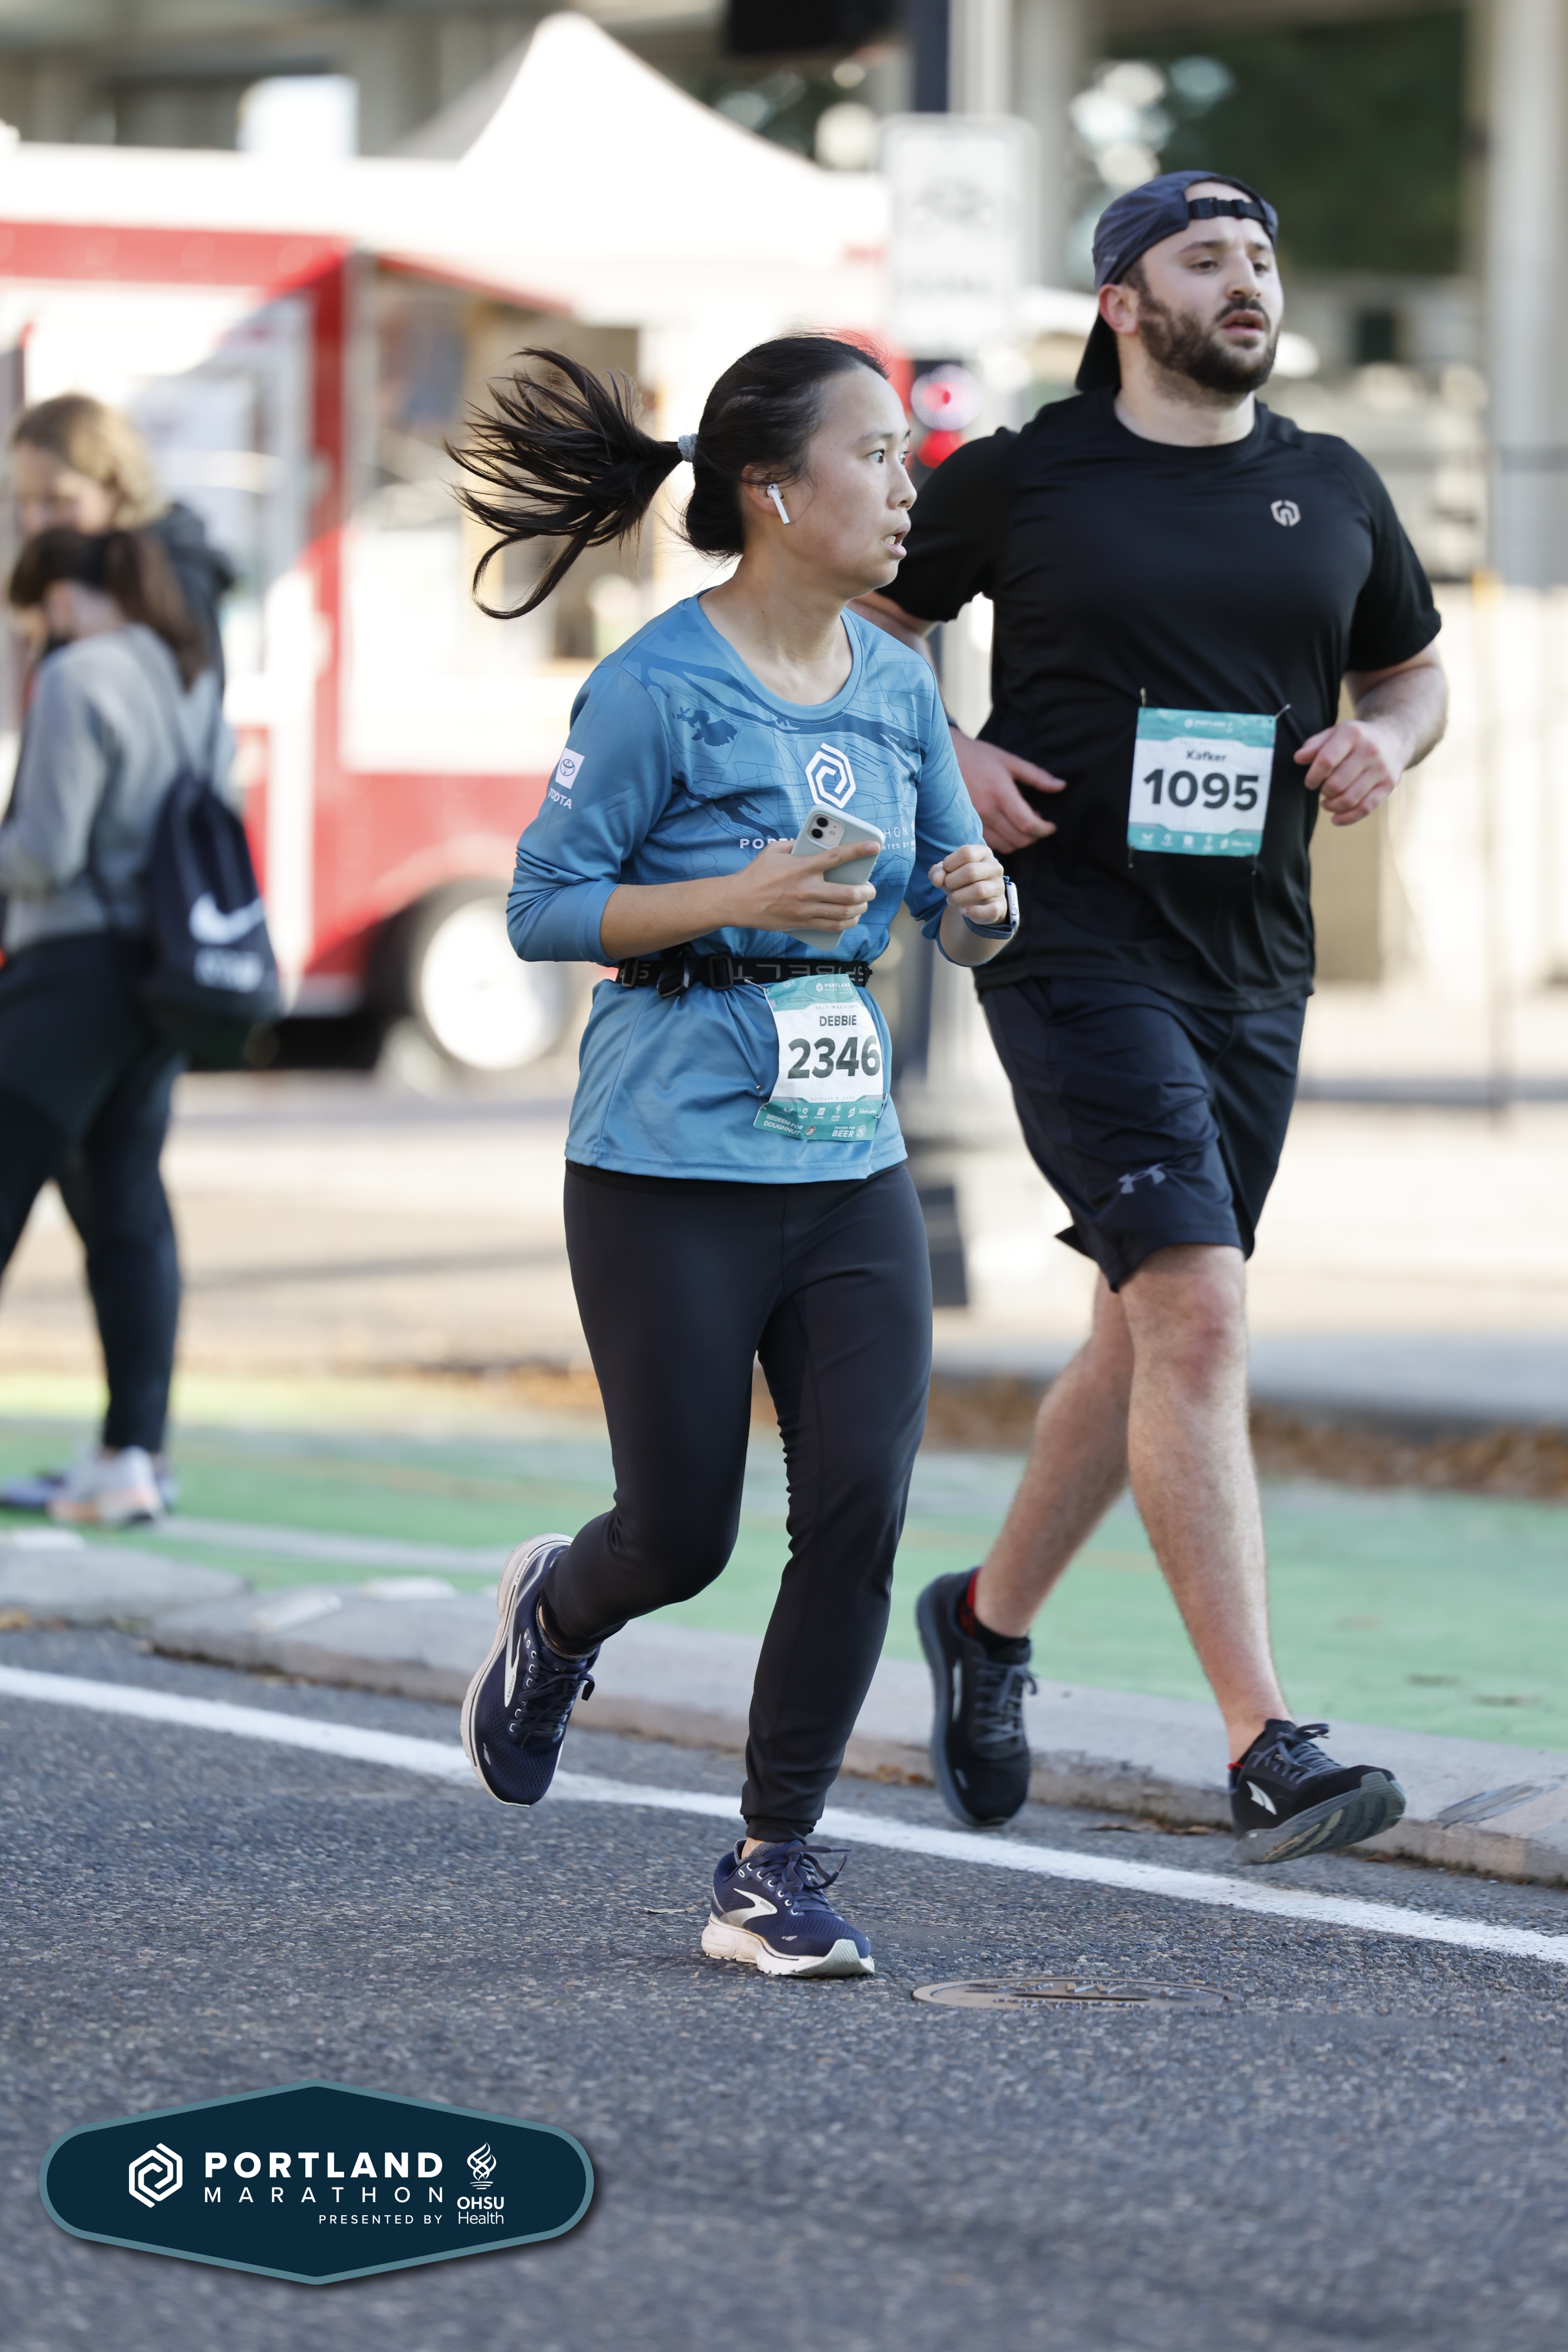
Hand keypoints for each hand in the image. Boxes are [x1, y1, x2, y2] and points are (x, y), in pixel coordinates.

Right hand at [727, 838, 875, 936]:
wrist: (738, 902)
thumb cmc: (755, 874)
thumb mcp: (773, 850)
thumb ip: (795, 844)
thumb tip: (812, 842)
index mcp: (802, 867)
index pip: (837, 857)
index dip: (858, 850)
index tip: (874, 846)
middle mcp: (808, 889)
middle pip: (849, 893)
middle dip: (867, 891)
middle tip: (870, 888)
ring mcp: (806, 909)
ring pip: (844, 913)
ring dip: (860, 908)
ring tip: (863, 903)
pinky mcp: (803, 924)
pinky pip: (832, 926)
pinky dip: (847, 923)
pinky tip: (852, 918)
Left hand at [930, 840, 1007, 926]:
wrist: (978, 900)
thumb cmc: (961, 881)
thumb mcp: (947, 872)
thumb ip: (937, 872)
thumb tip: (937, 879)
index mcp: (983, 853)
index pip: (966, 853)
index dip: (949, 864)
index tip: (945, 871)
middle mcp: (995, 867)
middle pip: (971, 871)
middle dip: (951, 881)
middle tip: (947, 886)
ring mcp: (999, 886)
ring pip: (979, 890)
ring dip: (958, 897)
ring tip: (950, 899)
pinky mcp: (1000, 904)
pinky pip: (990, 909)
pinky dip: (972, 912)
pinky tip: (962, 911)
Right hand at [951, 725, 1064, 852]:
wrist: (944, 759)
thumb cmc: (978, 756)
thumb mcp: (1009, 761)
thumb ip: (1036, 776)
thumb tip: (1060, 786)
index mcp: (1000, 793)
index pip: (1027, 824)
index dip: (1043, 830)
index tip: (1051, 826)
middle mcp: (986, 811)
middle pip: (1018, 839)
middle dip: (1034, 837)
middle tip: (1039, 825)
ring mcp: (974, 820)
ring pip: (1004, 846)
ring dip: (1019, 841)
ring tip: (1023, 826)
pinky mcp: (966, 826)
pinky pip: (989, 844)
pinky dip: (1003, 842)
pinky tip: (1006, 828)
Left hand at [1293, 720, 1403, 826]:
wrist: (1394, 739)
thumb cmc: (1356, 739)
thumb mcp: (1336, 733)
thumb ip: (1315, 745)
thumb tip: (1298, 758)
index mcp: (1353, 734)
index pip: (1326, 760)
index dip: (1313, 776)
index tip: (1310, 783)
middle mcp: (1369, 751)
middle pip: (1336, 783)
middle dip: (1324, 791)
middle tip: (1322, 790)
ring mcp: (1381, 769)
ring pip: (1350, 799)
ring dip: (1332, 806)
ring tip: (1327, 803)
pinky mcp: (1389, 785)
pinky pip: (1365, 808)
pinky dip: (1347, 818)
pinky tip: (1335, 818)